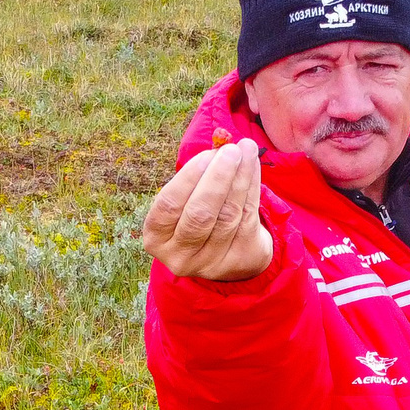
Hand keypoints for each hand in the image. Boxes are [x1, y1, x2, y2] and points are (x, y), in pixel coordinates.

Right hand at [141, 137, 273, 281]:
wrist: (228, 252)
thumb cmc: (198, 214)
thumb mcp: (186, 199)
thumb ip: (196, 176)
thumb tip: (222, 146)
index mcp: (156, 238)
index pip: (169, 205)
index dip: (188, 178)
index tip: (206, 155)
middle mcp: (179, 256)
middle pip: (200, 214)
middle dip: (218, 178)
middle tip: (231, 150)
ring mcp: (210, 263)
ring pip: (228, 215)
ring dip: (240, 178)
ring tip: (247, 150)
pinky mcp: (238, 260)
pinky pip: (248, 218)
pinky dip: (252, 188)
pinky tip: (253, 166)